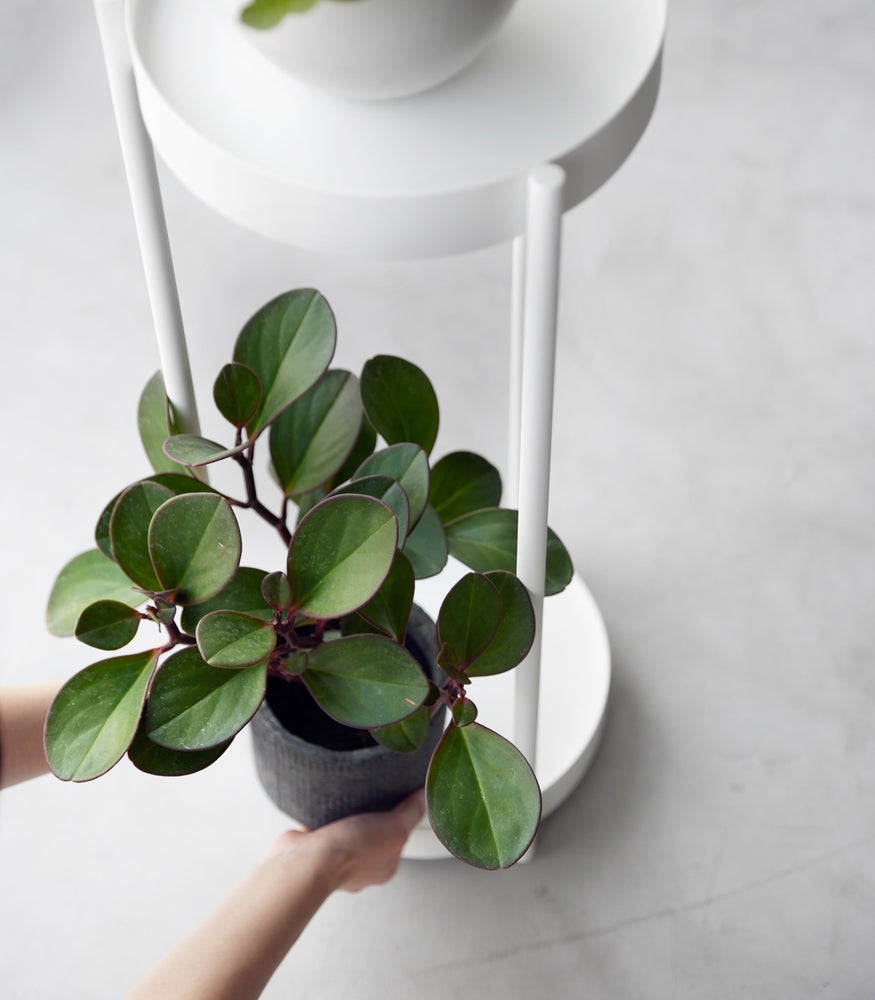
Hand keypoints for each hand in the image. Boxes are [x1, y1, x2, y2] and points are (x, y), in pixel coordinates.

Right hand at [268, 789, 425, 892]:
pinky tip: (322, 800)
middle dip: (370, 815)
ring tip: (346, 793)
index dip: (399, 816)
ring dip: (344, 814)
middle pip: (371, 834)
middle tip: (371, 793)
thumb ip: (410, 813)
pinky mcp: (312, 849)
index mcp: (383, 866)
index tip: (397, 796)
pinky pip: (320, 827)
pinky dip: (320, 815)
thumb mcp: (395, 828)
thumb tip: (423, 797)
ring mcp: (334, 860)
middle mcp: (359, 867)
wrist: (308, 862)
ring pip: (345, 831)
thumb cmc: (351, 852)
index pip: (398, 837)